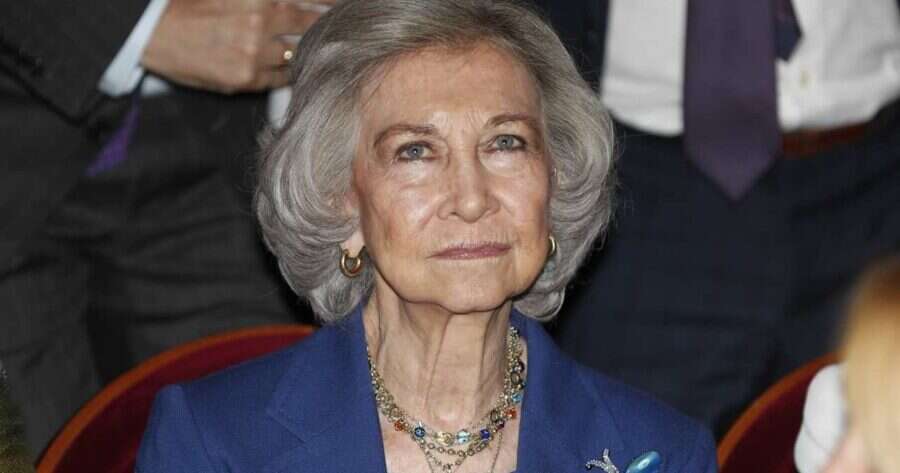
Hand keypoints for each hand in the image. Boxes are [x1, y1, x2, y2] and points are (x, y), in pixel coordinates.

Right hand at [141, 0, 335, 93]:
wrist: (153, 33)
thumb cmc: (190, 6)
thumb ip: (267, 1)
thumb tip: (297, 4)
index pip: (311, 0)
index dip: (331, 2)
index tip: (347, 4)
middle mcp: (261, 22)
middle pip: (311, 25)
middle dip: (327, 25)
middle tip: (343, 24)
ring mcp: (255, 53)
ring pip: (298, 54)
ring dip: (308, 50)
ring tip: (318, 48)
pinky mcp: (245, 79)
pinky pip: (279, 78)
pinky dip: (287, 70)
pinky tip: (294, 66)